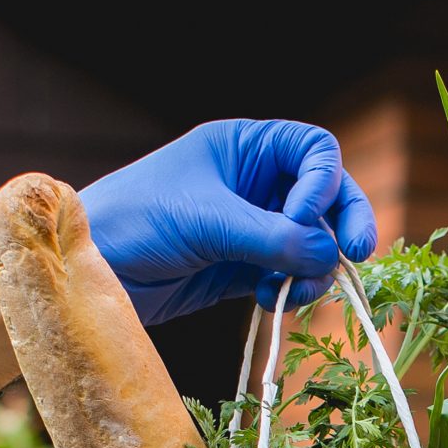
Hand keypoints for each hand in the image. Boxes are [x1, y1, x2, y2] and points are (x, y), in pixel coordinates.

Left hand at [80, 119, 377, 322]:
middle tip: (358, 255)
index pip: (313, 152)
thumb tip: (329, 255)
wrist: (89, 271)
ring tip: (297, 290)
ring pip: (312, 242)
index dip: (324, 184)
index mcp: (243, 148)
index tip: (305, 220)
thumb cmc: (134, 221)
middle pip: (325, 197)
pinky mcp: (241, 268)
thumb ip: (272, 236)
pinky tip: (272, 299)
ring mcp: (250, 227)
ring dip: (316, 267)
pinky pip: (288, 274)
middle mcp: (253, 183)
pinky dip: (292, 288)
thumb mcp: (206, 220)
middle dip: (344, 225)